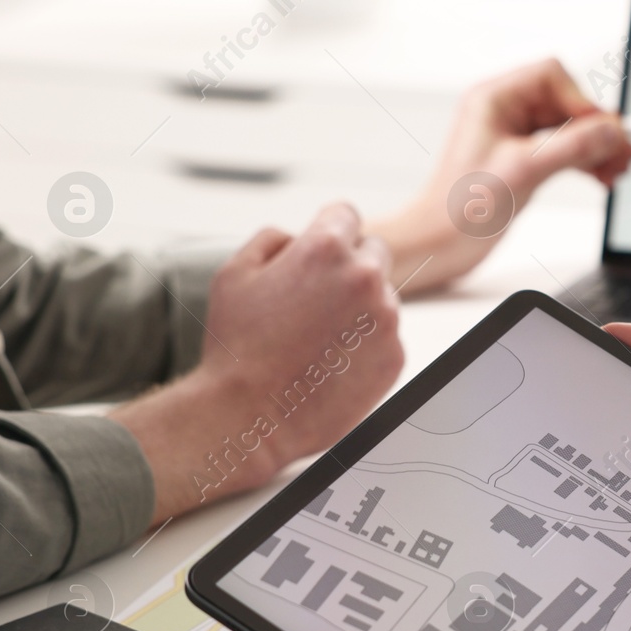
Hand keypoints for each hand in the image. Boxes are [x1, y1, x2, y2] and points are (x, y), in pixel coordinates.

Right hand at [112, 202, 403, 521]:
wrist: (251, 416)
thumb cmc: (236, 346)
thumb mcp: (234, 272)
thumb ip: (272, 239)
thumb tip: (297, 237)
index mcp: (326, 248)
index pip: (345, 214)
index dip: (327, 229)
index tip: (318, 250)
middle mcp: (365, 277)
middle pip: (373, 252)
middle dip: (349, 265)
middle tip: (315, 298)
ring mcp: (386, 318)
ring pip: (381, 296)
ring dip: (358, 307)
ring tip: (316, 338)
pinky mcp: (395, 356)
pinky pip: (387, 336)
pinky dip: (366, 343)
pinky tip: (330, 361)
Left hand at [367, 58, 630, 295]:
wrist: (439, 244)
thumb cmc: (460, 207)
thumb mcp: (524, 171)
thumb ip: (572, 147)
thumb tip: (612, 130)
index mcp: (494, 99)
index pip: (552, 77)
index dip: (581, 101)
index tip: (601, 132)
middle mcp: (505, 112)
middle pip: (567, 103)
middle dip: (597, 128)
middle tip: (623, 154)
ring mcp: (515, 137)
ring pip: (570, 128)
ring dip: (597, 147)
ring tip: (618, 170)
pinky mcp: (523, 161)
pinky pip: (565, 150)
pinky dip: (586, 162)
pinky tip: (601, 177)